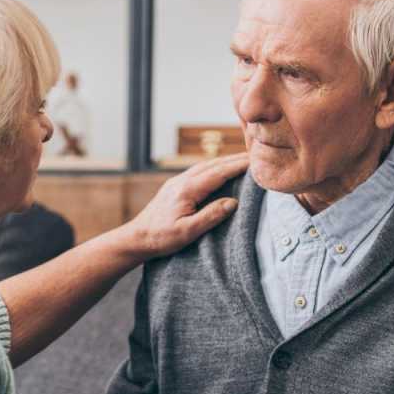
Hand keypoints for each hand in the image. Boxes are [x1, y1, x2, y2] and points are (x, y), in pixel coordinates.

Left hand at [119, 153, 248, 261]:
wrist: (136, 238)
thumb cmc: (161, 238)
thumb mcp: (188, 232)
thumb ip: (211, 216)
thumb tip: (233, 203)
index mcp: (187, 189)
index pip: (219, 172)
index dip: (238, 165)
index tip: (256, 161)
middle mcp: (182, 180)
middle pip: (214, 164)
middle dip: (235, 159)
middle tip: (257, 156)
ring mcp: (177, 181)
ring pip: (206, 165)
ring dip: (225, 161)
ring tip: (244, 160)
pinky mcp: (175, 186)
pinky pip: (199, 170)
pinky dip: (215, 167)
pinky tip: (221, 170)